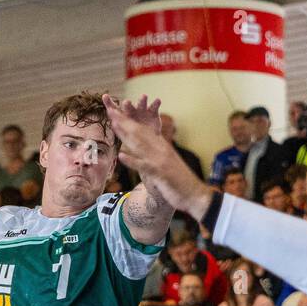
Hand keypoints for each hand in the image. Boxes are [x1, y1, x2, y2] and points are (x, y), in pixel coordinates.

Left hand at [103, 92, 161, 135]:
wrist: (150, 143)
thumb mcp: (126, 137)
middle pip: (127, 106)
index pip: (114, 109)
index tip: (105, 96)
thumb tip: (114, 123)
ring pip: (141, 103)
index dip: (109, 103)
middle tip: (126, 102)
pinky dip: (156, 103)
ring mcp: (142, 110)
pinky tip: (158, 100)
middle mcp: (132, 111)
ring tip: (144, 96)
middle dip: (127, 104)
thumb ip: (120, 130)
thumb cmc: (135, 139)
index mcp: (122, 117)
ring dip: (142, 99)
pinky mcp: (153, 112)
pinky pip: (154, 106)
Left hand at [104, 102, 209, 218]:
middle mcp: (161, 150)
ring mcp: (161, 161)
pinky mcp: (161, 174)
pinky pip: (144, 166)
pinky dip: (132, 161)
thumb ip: (157, 160)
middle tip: (110, 110)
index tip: (117, 115)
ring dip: (126, 134)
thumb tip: (147, 156)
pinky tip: (121, 155)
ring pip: (140, 144)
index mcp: (162, 148)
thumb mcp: (166, 168)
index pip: (143, 132)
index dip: (129, 123)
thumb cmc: (181, 184)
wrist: (196, 195)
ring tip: (114, 124)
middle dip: (124, 122)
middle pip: (140, 133)